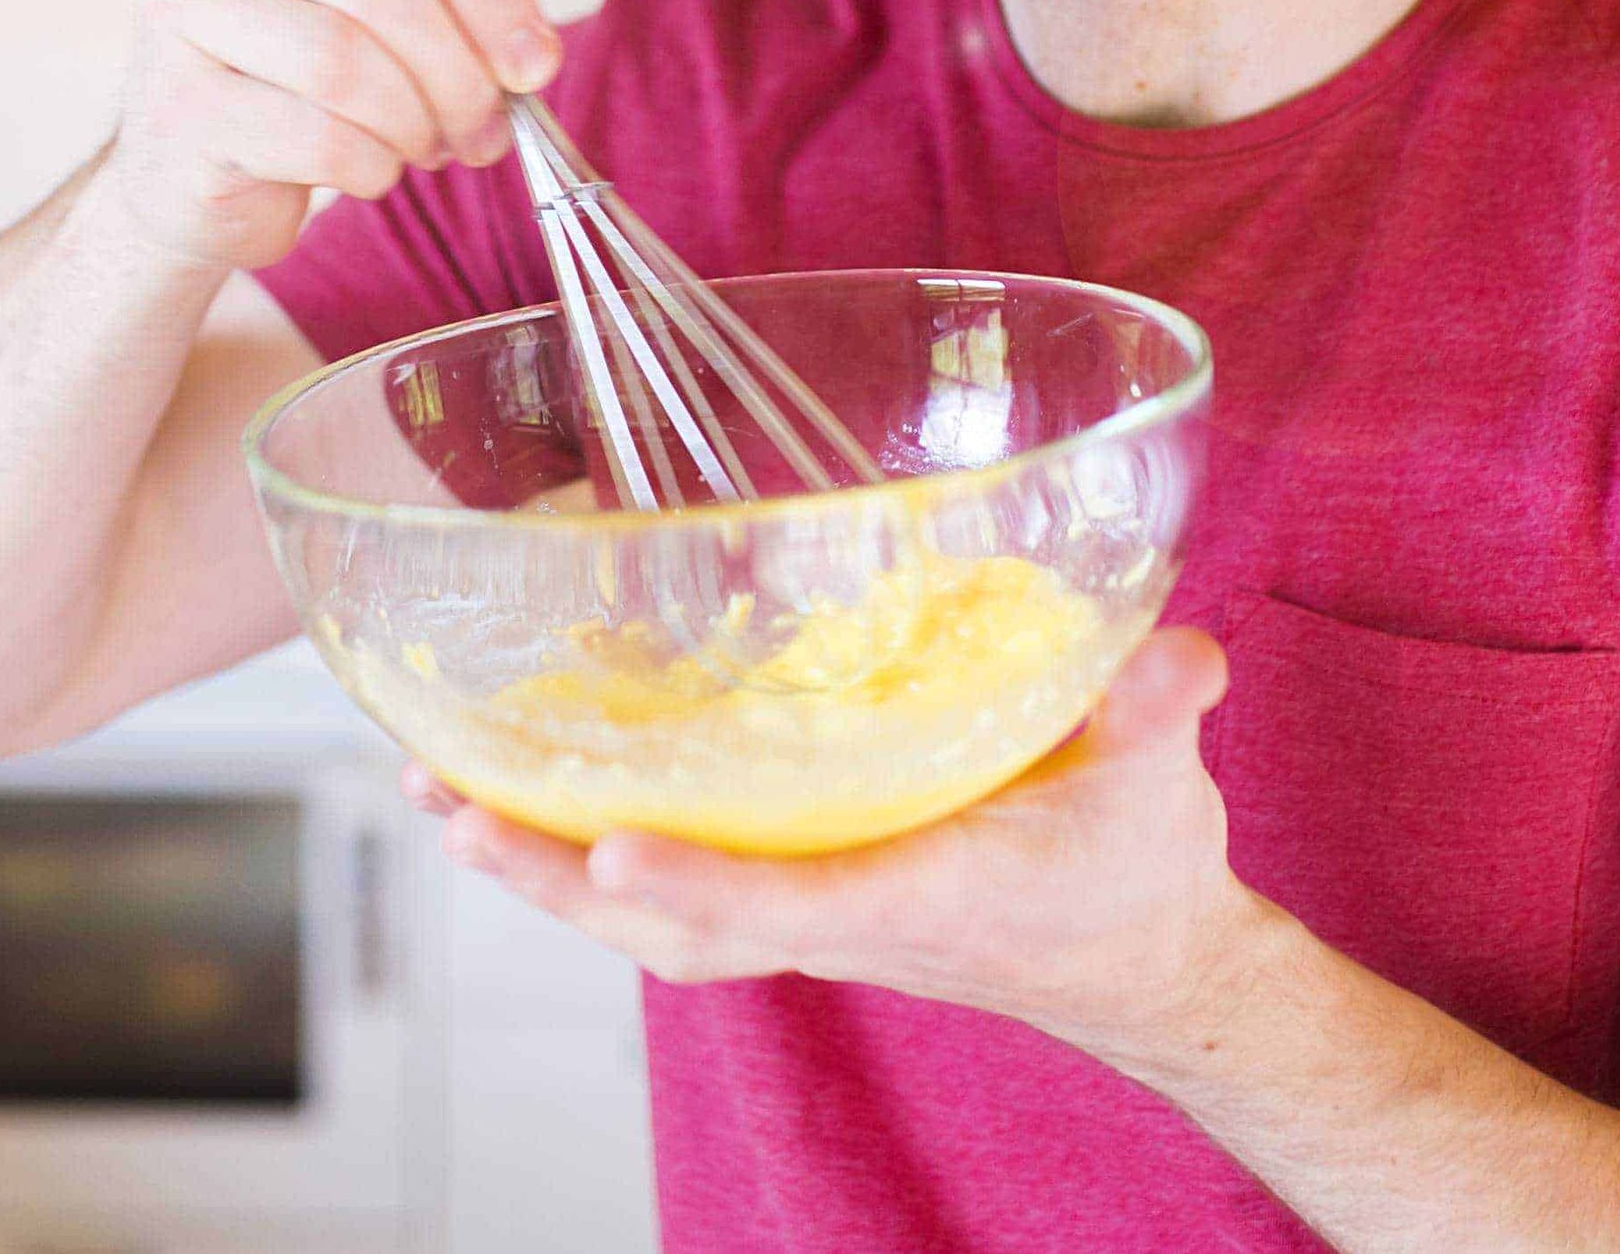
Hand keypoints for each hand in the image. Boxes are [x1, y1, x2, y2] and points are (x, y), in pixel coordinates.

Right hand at [84, 0, 559, 276]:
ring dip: (416, 123)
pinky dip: (369, 167)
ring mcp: (188, 5)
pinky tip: (371, 171)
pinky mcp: (180, 100)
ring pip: (346, 62)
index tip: (535, 62)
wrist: (194, 169)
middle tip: (488, 130)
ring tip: (428, 149)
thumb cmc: (300, 71)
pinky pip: (314, 136)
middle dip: (461, 72)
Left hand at [419, 627, 1275, 1071]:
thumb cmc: (1135, 868)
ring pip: (649, 916)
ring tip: (439, 798)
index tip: (612, 846)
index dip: (703, 880)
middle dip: (556, 874)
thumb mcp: (1160, 781)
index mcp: (918, 893)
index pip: (796, 898)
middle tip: (448, 809)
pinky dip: (584, 850)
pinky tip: (521, 793)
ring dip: (543, 863)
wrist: (1141, 961)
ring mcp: (808, 910)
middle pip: (672, 926)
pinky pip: (671, 886)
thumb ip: (1157, 712)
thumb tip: (1180, 659)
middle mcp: (841, 913)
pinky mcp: (797, 890)